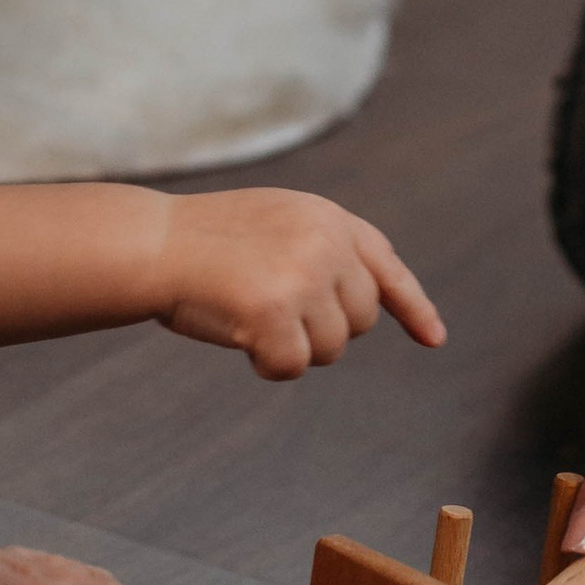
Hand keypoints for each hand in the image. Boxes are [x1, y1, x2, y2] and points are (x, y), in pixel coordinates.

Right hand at [159, 189, 443, 378]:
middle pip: (360, 321)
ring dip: (292, 346)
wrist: (151, 243)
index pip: (386, 265)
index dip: (412, 305)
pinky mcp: (277, 311)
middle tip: (269, 307)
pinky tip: (237, 335)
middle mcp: (327, 242)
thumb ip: (321, 251)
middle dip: (321, 329)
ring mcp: (304, 275)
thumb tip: (363, 309)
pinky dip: (267, 365)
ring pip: (330, 349)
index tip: (434, 339)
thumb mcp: (275, 224)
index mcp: (328, 217)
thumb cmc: (201, 242)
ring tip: (246, 311)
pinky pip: (294, 366)